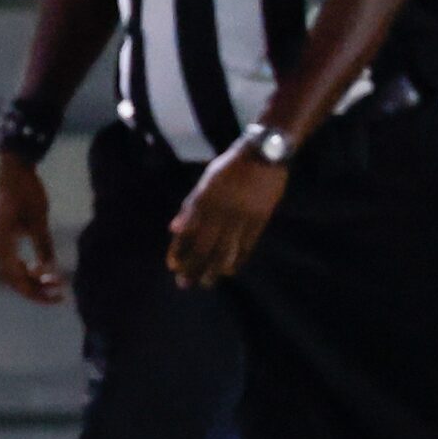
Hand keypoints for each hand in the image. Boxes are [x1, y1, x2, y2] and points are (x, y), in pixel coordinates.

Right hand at [0, 155, 67, 304]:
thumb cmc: (27, 191)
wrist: (12, 170)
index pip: (16, 278)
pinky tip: (42, 268)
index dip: (36, 291)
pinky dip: (26, 268)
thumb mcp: (39, 219)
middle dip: (35, 290)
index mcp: (2, 241)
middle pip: (13, 279)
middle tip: (58, 295)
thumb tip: (51, 272)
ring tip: (54, 282)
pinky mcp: (2, 236)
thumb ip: (43, 246)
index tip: (57, 295)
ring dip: (32, 279)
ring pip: (12, 271)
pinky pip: (12, 261)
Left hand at [167, 141, 289, 288]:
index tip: (172, 266)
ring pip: (226, 249)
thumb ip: (190, 207)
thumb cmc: (230, 168)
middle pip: (205, 245)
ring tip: (206, 283)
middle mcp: (222, 211)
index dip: (179, 250)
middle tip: (184, 283)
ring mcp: (243, 216)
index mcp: (205, 200)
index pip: (188, 232)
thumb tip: (173, 229)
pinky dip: (237, 260)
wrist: (264, 155)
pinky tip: (229, 271)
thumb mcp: (205, 183)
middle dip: (193, 266)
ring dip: (213, 269)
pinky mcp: (260, 220)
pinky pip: (247, 245)